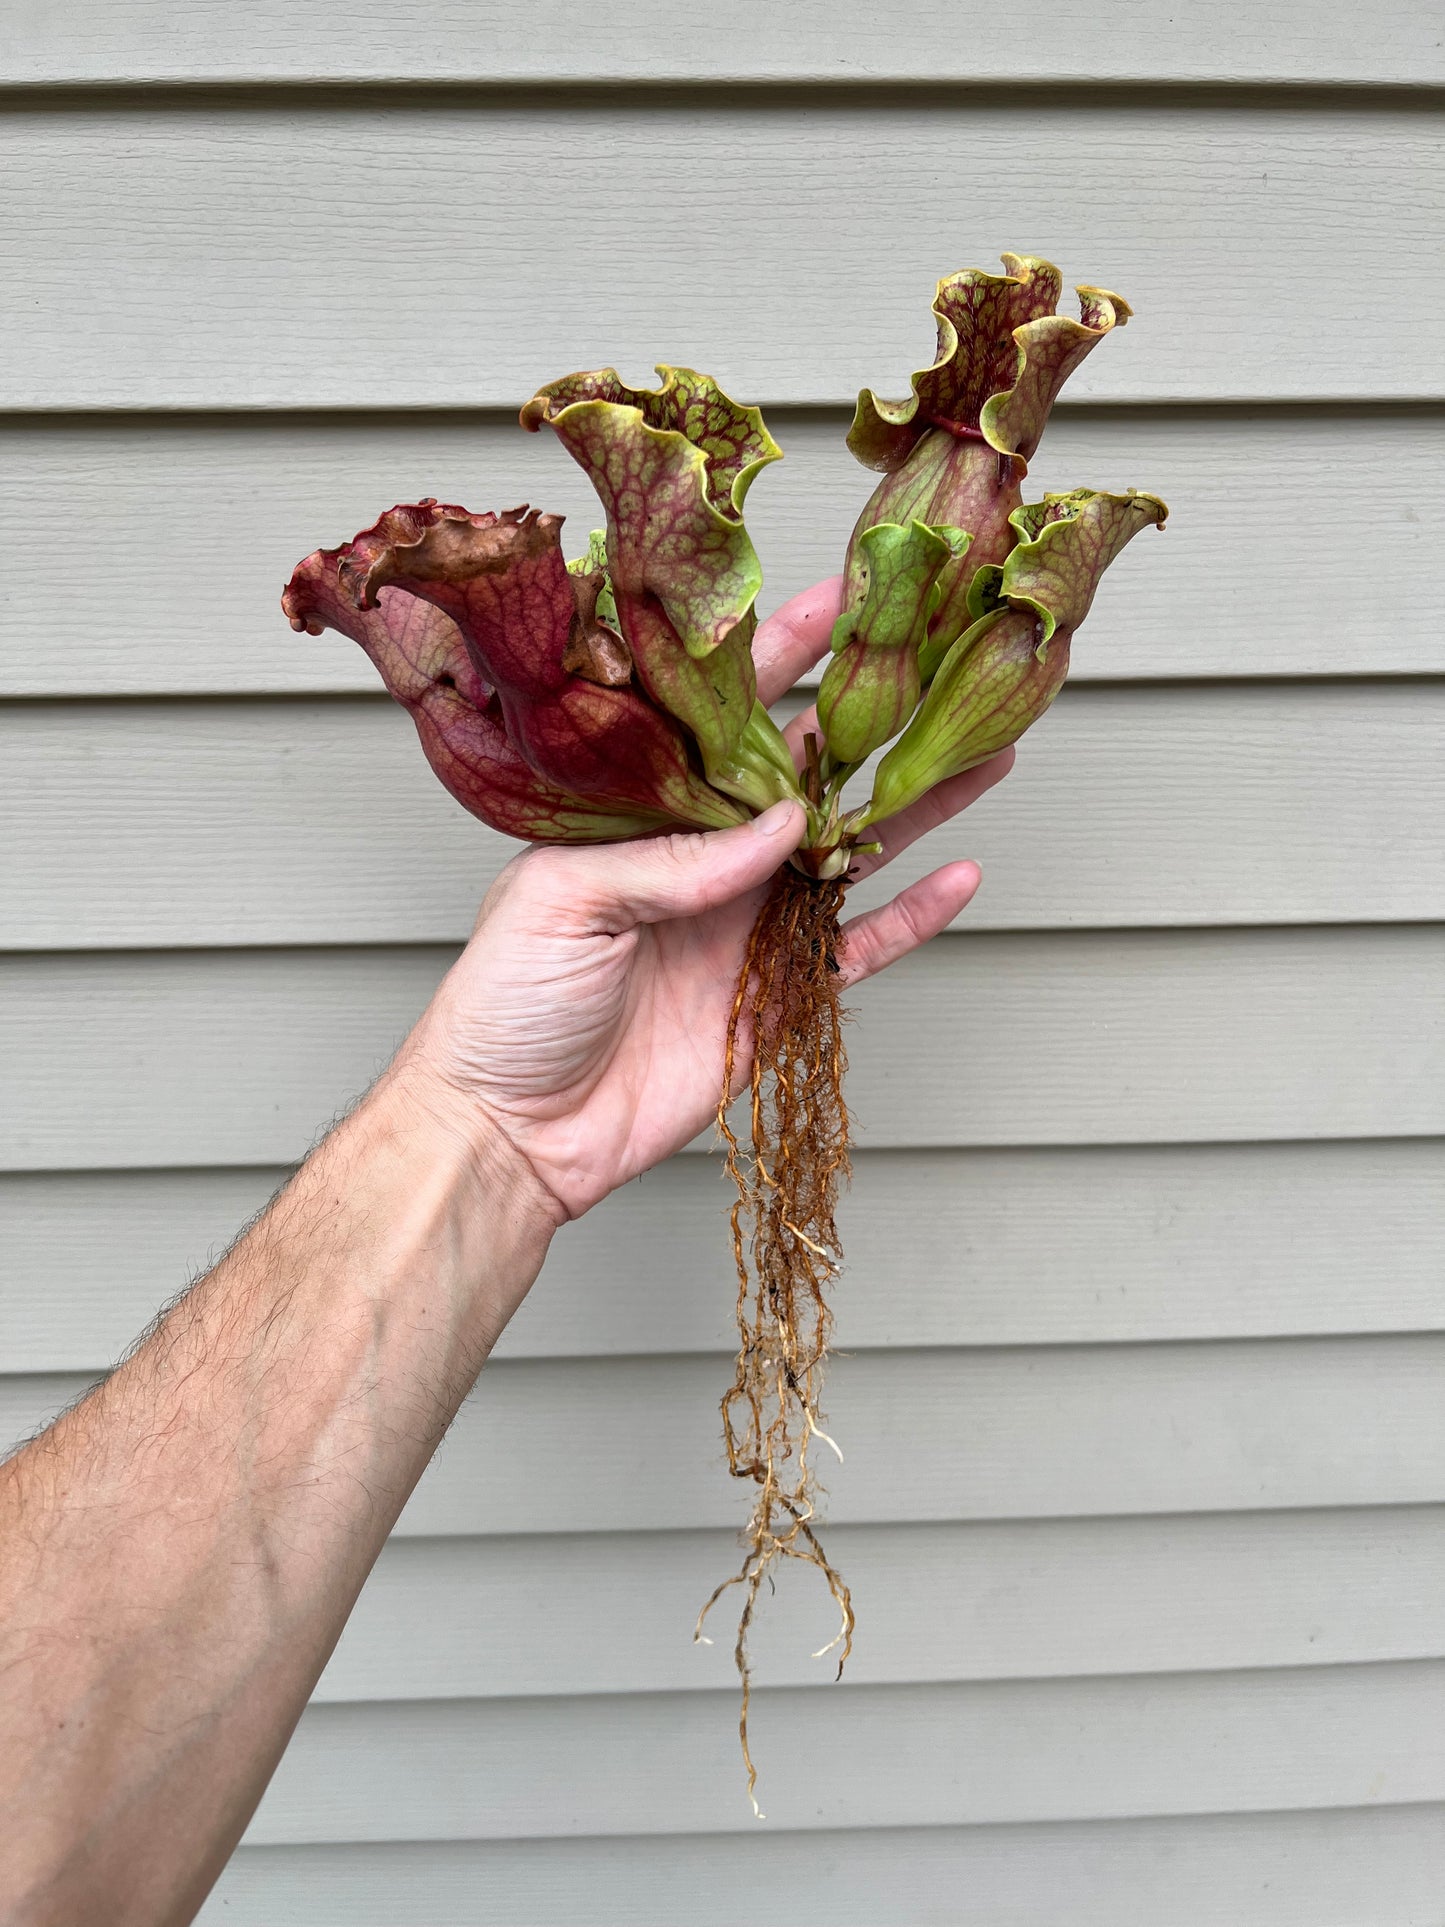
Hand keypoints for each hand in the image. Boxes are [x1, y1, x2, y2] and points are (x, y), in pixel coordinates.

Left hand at [402, 578, 1012, 1221]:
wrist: (512, 1132)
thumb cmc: (502, 1004)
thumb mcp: (561, 902)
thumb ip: (675, 859)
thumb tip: (782, 822)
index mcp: (641, 818)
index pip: (719, 724)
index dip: (778, 662)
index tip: (841, 605)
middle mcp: (703, 863)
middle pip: (804, 781)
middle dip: (874, 727)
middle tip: (942, 675)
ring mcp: (745, 928)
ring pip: (848, 855)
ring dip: (914, 810)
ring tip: (983, 759)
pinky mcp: (776, 999)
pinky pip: (854, 949)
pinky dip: (909, 917)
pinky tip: (960, 877)